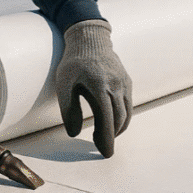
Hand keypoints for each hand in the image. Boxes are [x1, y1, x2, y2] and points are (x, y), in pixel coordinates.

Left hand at [55, 19, 132, 156]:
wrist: (90, 39)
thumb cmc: (74, 62)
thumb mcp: (64, 83)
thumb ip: (68, 108)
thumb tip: (74, 133)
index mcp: (99, 85)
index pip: (107, 118)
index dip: (106, 137)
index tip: (105, 152)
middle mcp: (115, 85)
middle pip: (119, 118)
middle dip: (112, 137)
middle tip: (103, 150)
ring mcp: (124, 83)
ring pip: (126, 113)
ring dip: (118, 129)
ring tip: (105, 138)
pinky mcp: (127, 81)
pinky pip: (128, 104)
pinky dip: (122, 117)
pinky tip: (112, 123)